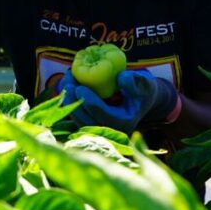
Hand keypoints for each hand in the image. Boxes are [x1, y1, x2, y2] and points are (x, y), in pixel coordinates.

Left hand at [57, 69, 179, 132]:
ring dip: (68, 101)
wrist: (138, 100)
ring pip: (77, 119)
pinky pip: (74, 116)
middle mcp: (110, 131)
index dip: (90, 102)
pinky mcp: (89, 126)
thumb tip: (120, 78)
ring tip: (65, 80)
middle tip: (67, 82)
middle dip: (73, 101)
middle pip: (86, 120)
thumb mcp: (145, 83)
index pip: (103, 115)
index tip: (79, 87)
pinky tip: (65, 85)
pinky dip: (68, 102)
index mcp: (124, 123)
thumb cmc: (142, 90)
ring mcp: (98, 131)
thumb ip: (136, 80)